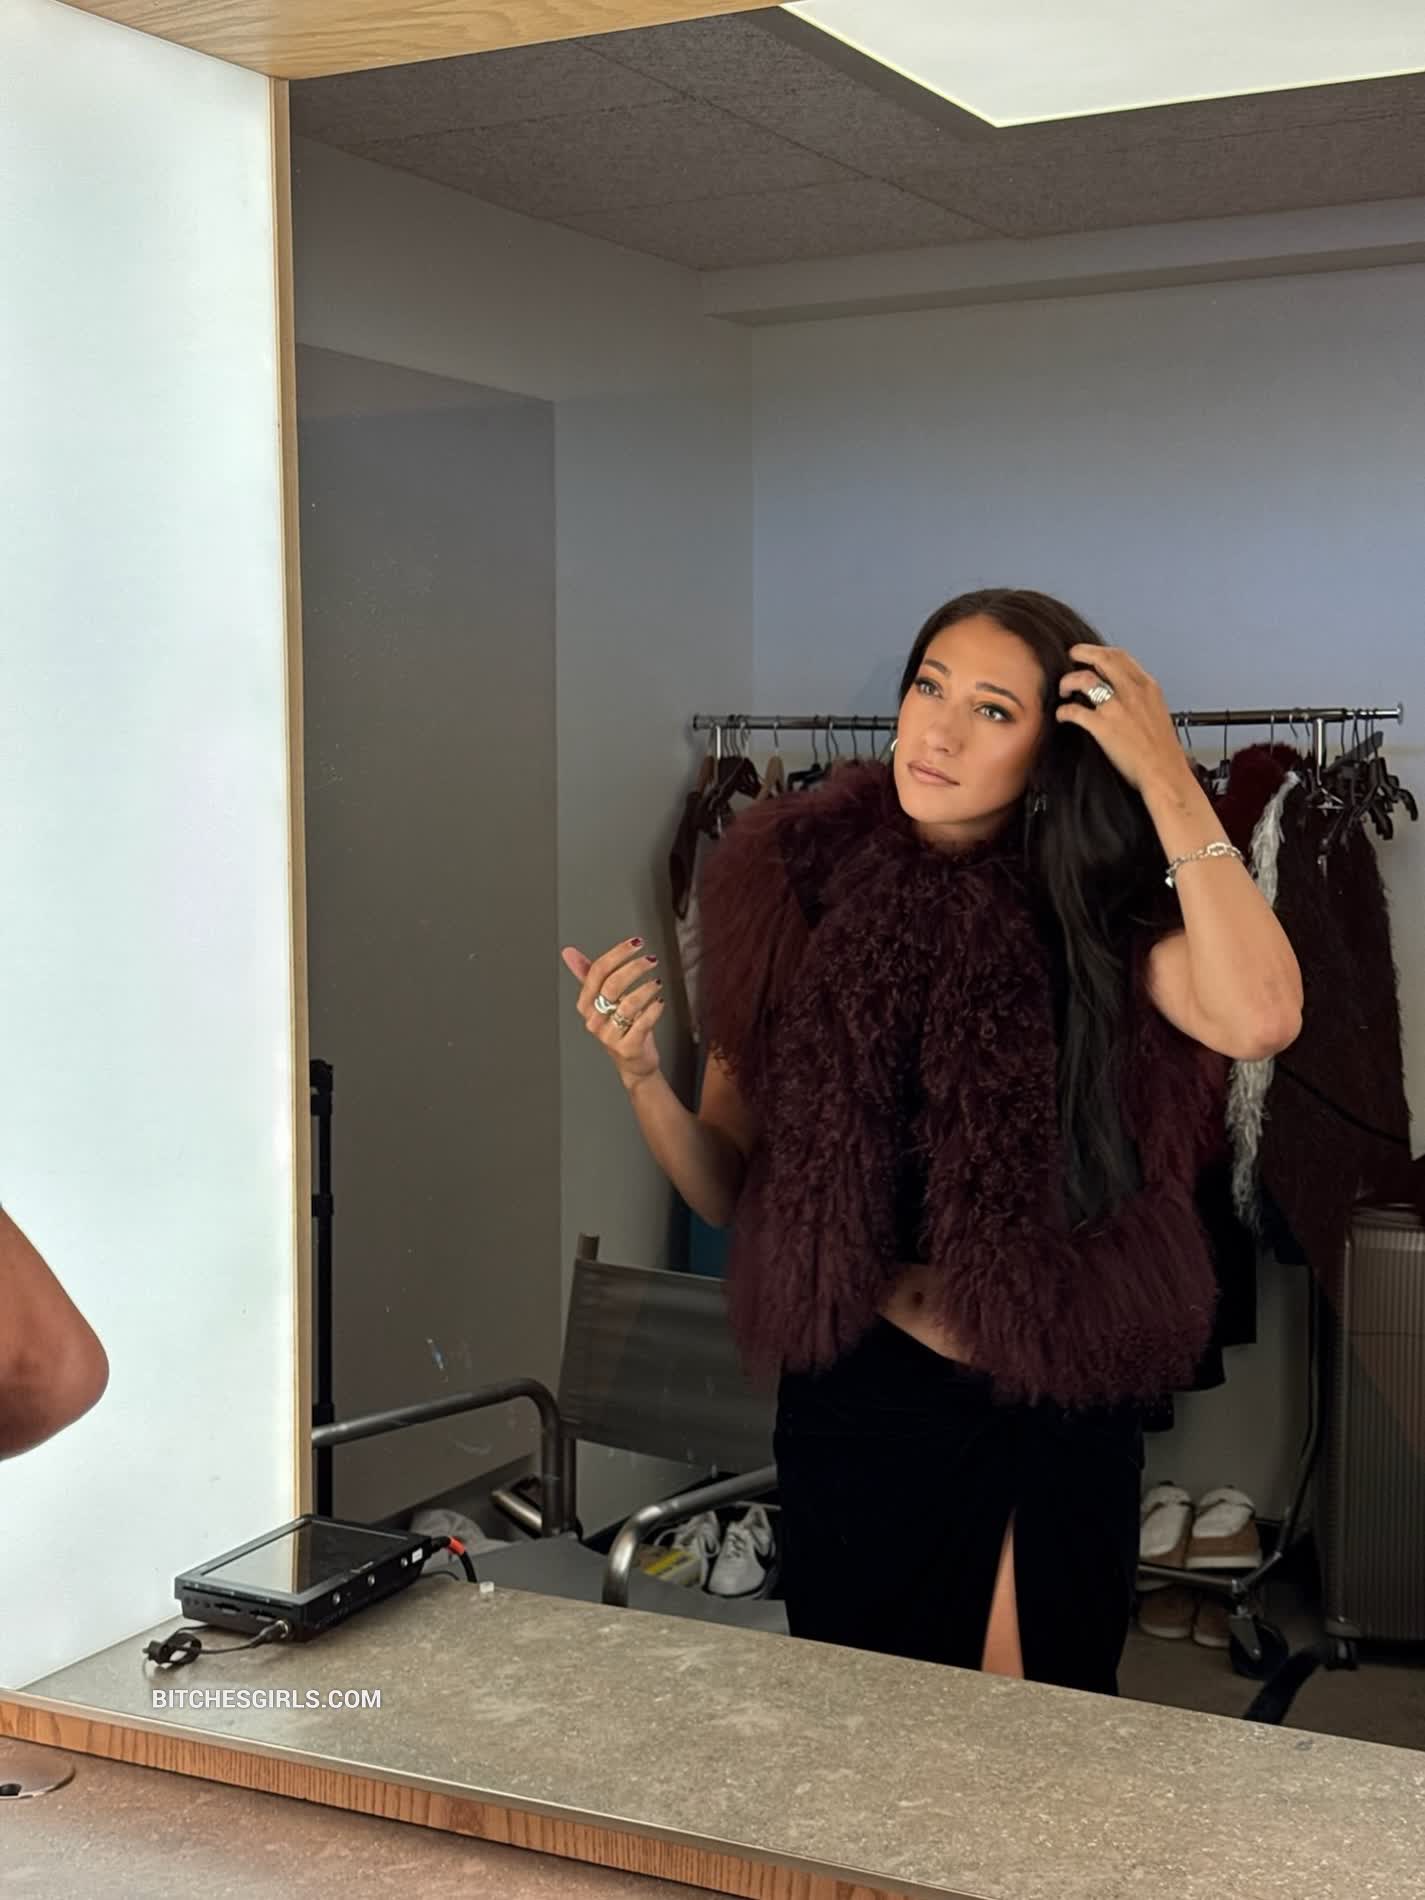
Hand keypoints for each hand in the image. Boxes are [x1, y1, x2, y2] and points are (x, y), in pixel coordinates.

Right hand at [562, 938, 665, 1089]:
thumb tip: (569, 952)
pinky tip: (659, 1002)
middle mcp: (594, 1020)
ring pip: (627, 1004)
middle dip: (634, 968)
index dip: (617, 954)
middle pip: (611, 985)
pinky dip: (653, 1010)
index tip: (636, 943)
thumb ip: (588, 974)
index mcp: (585, 1004)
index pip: (597, 972)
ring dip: (646, 989)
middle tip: (650, 960)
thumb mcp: (602, 1000)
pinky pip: (641, 1024)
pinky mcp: (627, 1048)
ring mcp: (609, 1035)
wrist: (632, 1062)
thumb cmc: (619, 1027)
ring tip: (656, 983)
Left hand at [1055, 643, 1189, 793]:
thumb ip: (1141, 698)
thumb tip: (1124, 693)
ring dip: (1068, 680)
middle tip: (1072, 656)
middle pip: (1102, 658)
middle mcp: (1132, 691)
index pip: (1121, 656)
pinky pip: (1074, 710)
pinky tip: (1063, 715)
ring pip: (1084, 678)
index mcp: (1148, 687)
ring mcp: (1116, 707)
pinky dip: (1064, 711)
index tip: (1092, 655)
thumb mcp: (1158, 712)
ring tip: (1064, 689)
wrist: (1164, 773)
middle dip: (1082, 652)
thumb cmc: (1163, 751)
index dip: (1101, 652)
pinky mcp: (1102, 726)